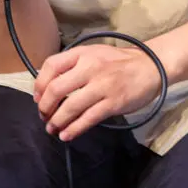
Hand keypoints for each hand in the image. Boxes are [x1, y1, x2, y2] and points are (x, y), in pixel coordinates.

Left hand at [33, 43, 162, 141]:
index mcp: (82, 53)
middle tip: (44, 116)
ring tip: (52, 129)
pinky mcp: (113, 103)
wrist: (150, 67)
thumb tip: (50, 84)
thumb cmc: (118, 61)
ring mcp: (102, 86)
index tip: (37, 97)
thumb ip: (73, 64)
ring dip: (57, 121)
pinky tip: (66, 135)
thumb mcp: (94, 53)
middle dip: (45, 107)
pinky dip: (74, 129)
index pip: (51, 65)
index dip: (39, 84)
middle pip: (57, 89)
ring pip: (71, 107)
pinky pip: (88, 119)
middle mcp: (90, 68)